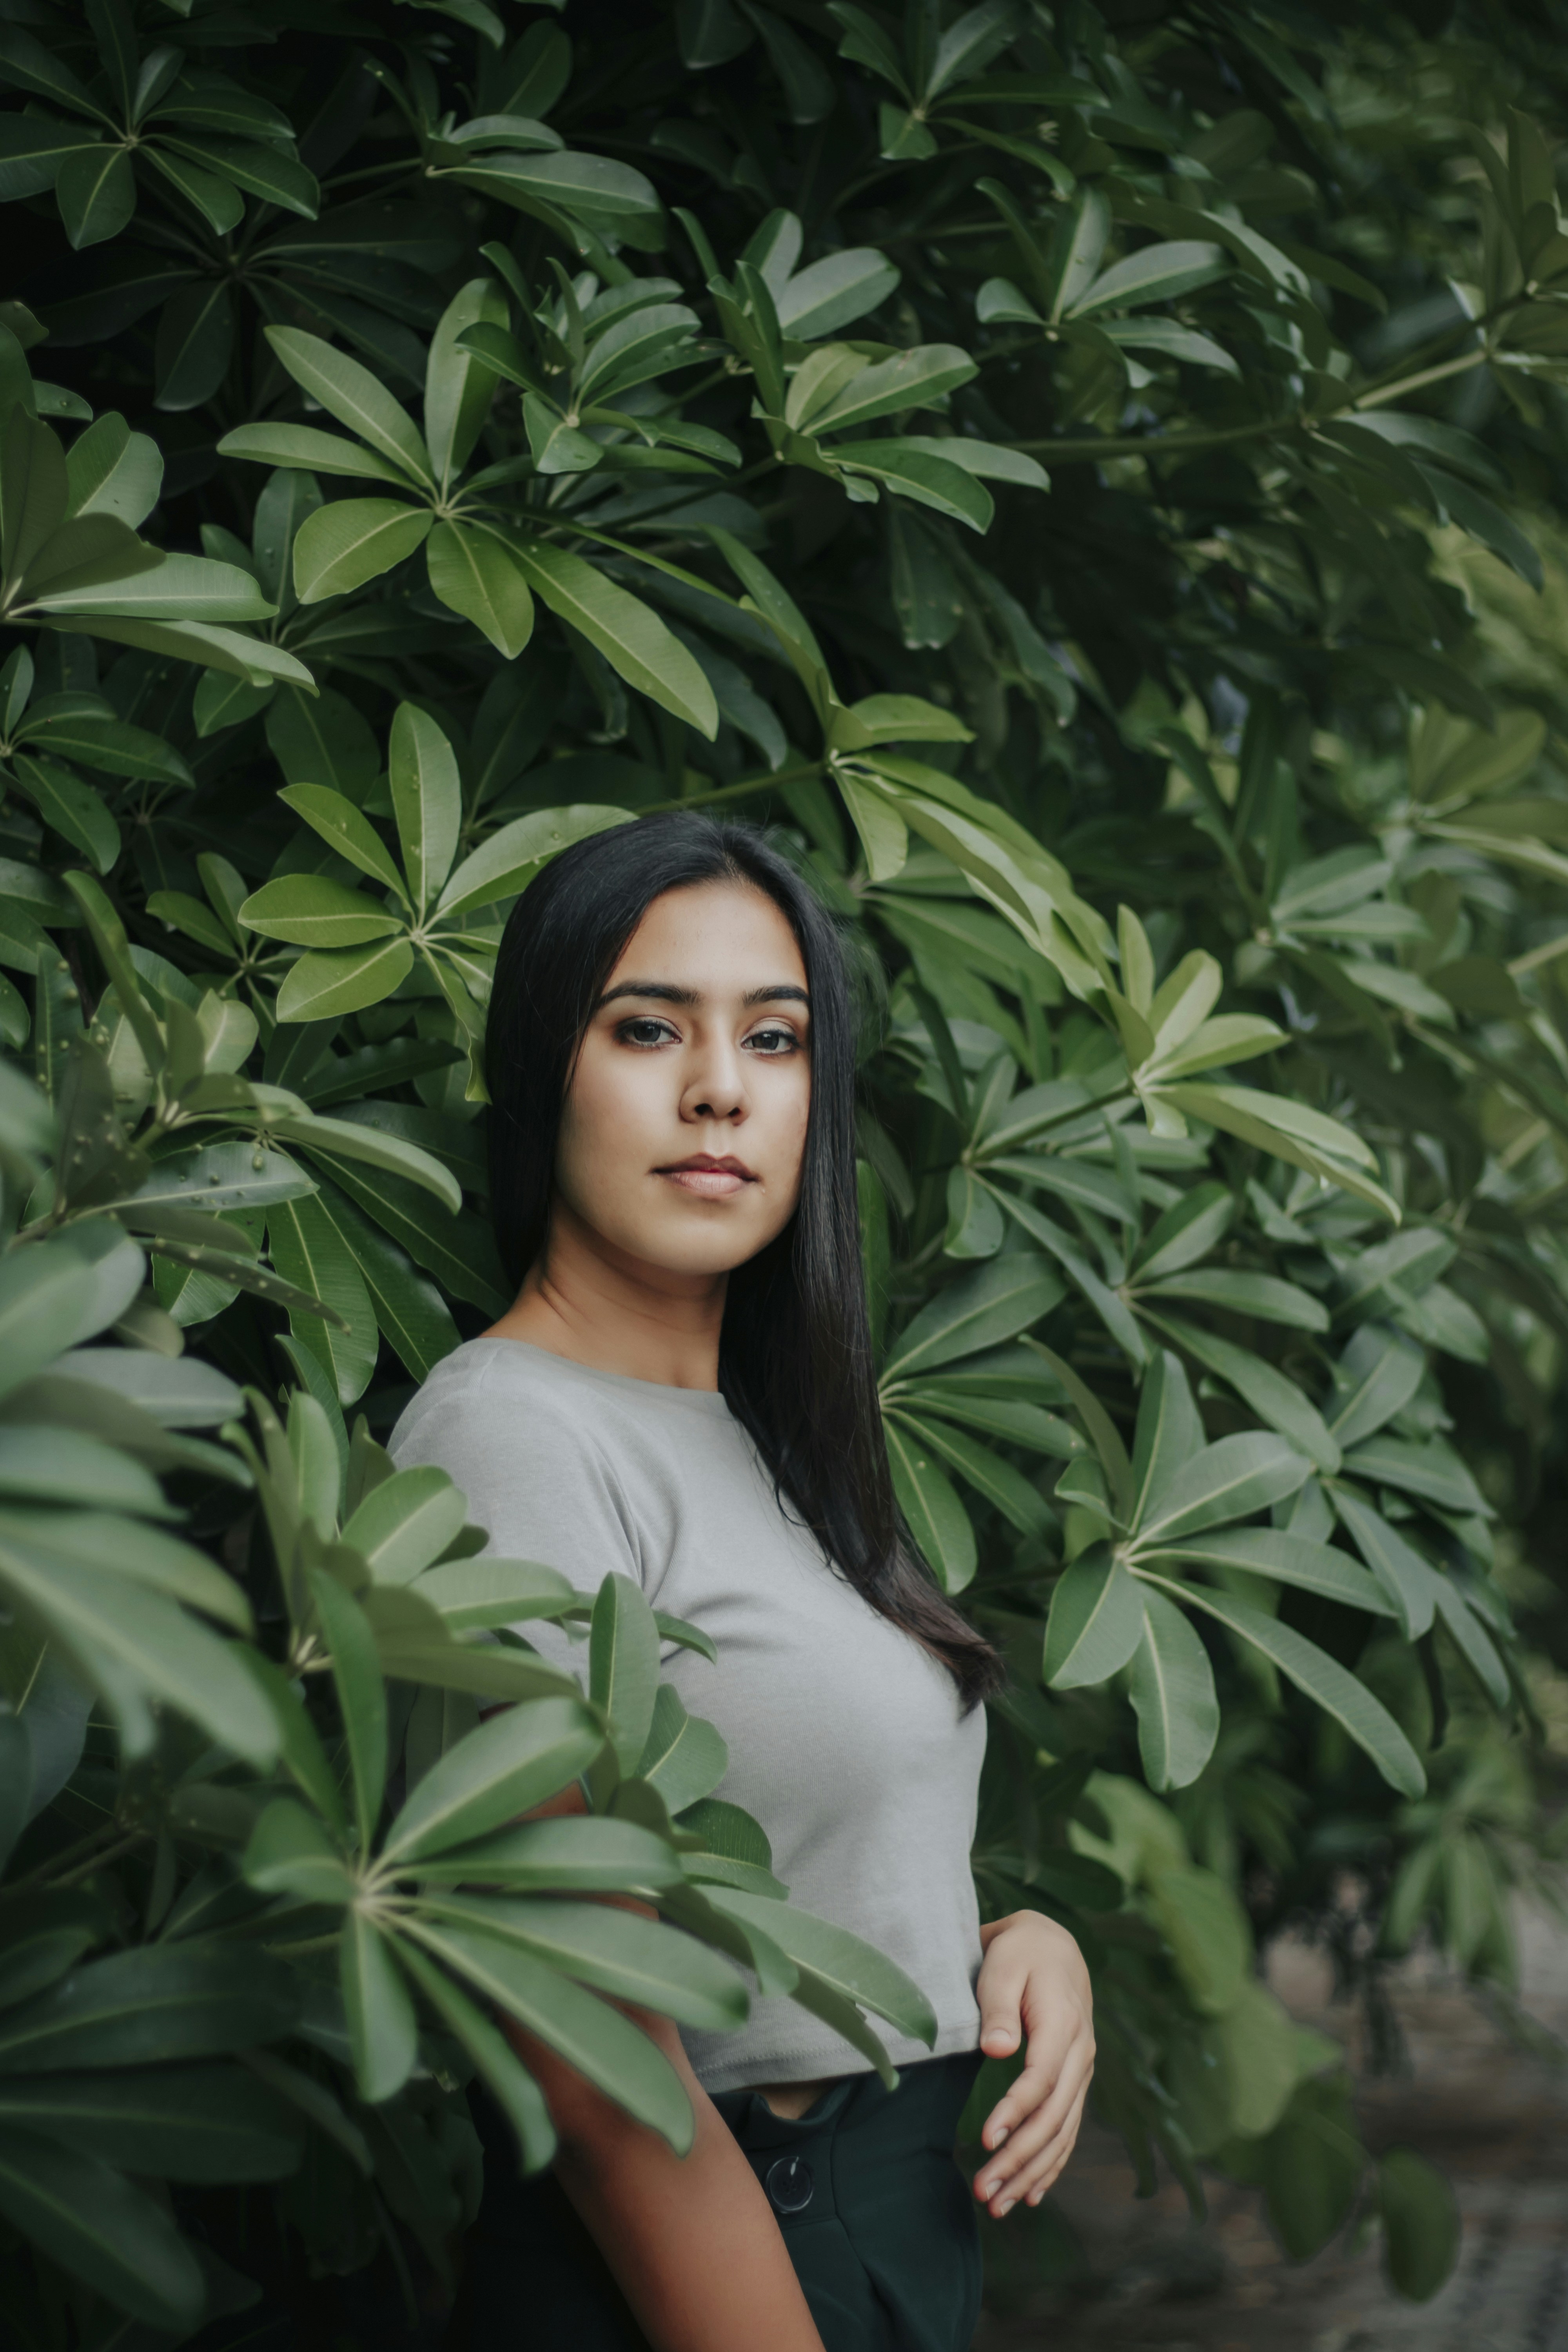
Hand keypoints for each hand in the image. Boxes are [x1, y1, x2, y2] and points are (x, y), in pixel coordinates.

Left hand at [970, 1911, 1093, 2219]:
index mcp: (1063, 2024)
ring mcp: (1081, 2070)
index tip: (986, 2141)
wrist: (1053, 1945)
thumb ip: (998, 2006)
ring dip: (1032, 2172)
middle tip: (984, 2192)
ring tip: (998, 2205)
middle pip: (1054, 2117)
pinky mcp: (1074, 2080)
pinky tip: (1032, 2192)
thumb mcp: (1003, 1964)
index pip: (1041, 2080)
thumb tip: (996, 2050)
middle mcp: (1079, 2054)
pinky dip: (1052, 2163)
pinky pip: (1067, 2129)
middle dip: (1020, 2159)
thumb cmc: (1020, 1952)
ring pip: (1062, 2132)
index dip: (1015, 2113)